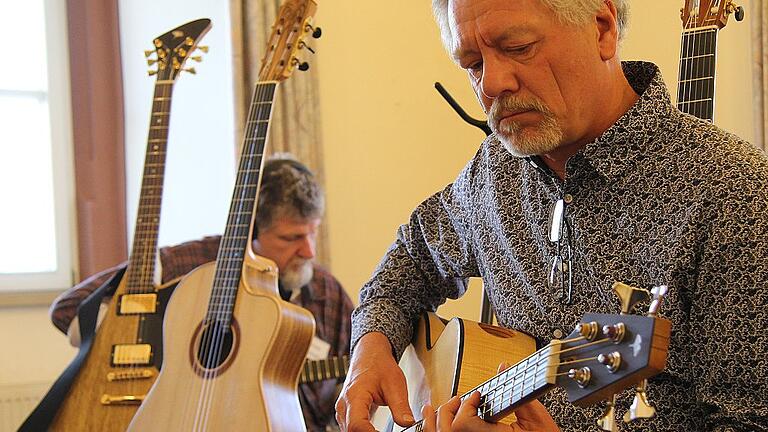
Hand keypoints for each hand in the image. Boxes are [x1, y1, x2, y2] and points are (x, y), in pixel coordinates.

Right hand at [335, 332, 414, 430]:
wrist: (370, 355)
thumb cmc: (379, 366)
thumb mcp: (395, 384)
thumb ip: (400, 405)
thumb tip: (407, 422)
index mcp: (354, 396)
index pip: (357, 424)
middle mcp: (344, 405)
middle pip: (351, 431)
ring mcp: (343, 410)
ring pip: (350, 431)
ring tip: (383, 431)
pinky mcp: (346, 413)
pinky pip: (351, 428)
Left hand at [419, 361, 558, 431]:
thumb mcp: (536, 420)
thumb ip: (519, 394)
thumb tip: (504, 368)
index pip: (464, 423)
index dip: (467, 404)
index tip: (477, 395)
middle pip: (447, 430)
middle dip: (448, 410)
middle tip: (459, 400)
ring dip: (433, 422)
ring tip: (432, 409)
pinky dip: (436, 431)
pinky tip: (434, 423)